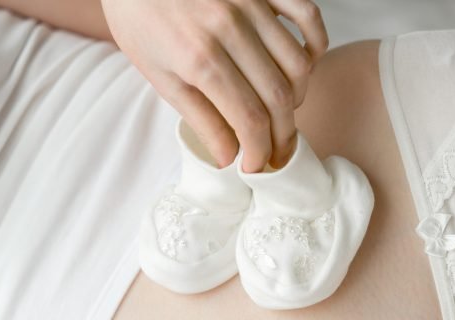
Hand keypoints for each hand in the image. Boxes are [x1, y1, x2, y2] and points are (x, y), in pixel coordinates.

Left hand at [101, 0, 327, 171]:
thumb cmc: (139, 20)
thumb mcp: (159, 77)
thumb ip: (199, 118)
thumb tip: (228, 157)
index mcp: (200, 59)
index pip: (249, 120)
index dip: (258, 152)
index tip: (255, 167)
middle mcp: (231, 29)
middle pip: (279, 98)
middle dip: (282, 137)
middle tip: (276, 154)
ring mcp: (251, 3)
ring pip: (298, 64)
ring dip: (296, 100)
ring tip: (282, 116)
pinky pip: (307, 14)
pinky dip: (315, 46)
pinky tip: (304, 67)